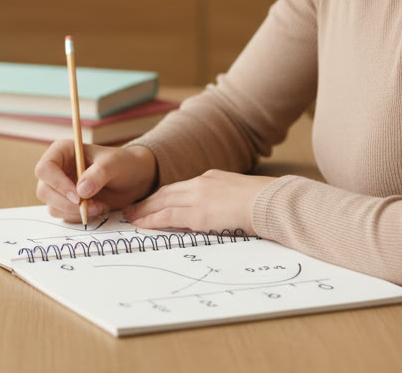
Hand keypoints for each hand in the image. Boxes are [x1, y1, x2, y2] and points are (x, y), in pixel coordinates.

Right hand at [34, 141, 157, 222]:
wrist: (133, 180)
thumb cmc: (123, 164)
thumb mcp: (114, 164)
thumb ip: (98, 174)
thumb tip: (81, 191)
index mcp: (62, 152)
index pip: (45, 168)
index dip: (57, 184)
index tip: (78, 196)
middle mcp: (56, 169)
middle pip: (44, 191)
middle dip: (67, 203)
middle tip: (91, 206)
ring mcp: (59, 187)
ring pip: (52, 206)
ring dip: (75, 212)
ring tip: (99, 207)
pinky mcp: (66, 203)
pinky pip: (63, 215)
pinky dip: (79, 217)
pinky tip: (96, 209)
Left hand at [123, 169, 276, 234]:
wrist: (271, 202)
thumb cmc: (263, 202)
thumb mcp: (239, 194)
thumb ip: (224, 198)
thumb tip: (220, 210)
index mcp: (211, 178)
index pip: (179, 187)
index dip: (162, 195)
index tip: (151, 200)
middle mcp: (200, 184)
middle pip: (166, 192)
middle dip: (147, 201)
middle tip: (132, 208)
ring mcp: (198, 197)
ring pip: (162, 202)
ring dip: (144, 210)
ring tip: (131, 217)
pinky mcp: (198, 214)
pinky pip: (168, 216)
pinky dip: (152, 219)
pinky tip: (142, 224)